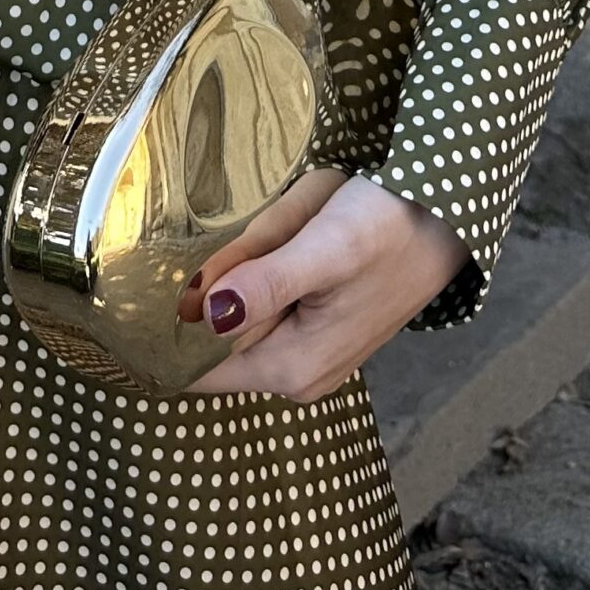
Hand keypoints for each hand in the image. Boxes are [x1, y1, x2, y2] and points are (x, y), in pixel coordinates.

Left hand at [178, 166, 472, 401]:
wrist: (447, 214)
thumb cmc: (387, 225)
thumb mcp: (325, 246)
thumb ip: (266, 283)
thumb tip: (206, 315)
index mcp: (291, 368)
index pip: (194, 370)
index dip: (161, 330)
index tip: (142, 285)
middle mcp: (296, 375)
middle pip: (210, 338)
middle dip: (203, 290)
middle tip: (229, 237)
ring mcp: (307, 355)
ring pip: (235, 317)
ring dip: (234, 275)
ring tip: (270, 234)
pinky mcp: (316, 329)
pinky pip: (259, 306)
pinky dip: (253, 274)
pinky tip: (280, 240)